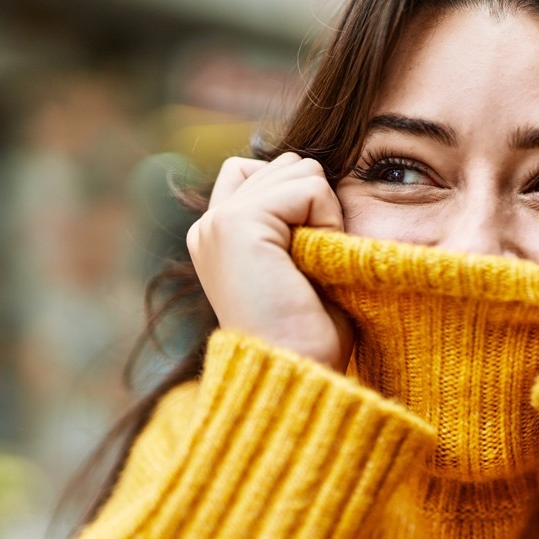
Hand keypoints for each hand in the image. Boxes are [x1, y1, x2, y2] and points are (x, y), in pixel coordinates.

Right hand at [186, 152, 352, 369]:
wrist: (298, 375)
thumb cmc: (311, 336)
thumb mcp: (301, 266)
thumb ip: (294, 219)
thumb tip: (312, 169)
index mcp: (218, 236)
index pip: (261, 169)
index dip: (303, 196)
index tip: (311, 252)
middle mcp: (210, 226)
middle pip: (285, 164)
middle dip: (316, 202)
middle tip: (315, 261)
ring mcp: (219, 223)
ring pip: (299, 170)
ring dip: (325, 211)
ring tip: (314, 264)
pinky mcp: (238, 225)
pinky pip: (308, 187)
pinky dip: (328, 218)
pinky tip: (317, 258)